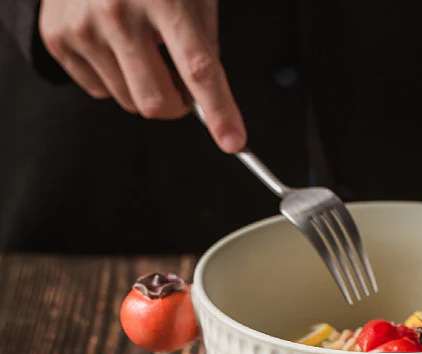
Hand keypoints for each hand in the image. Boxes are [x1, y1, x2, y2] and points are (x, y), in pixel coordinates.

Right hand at [39, 0, 245, 152]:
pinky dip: (115, 77)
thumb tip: (207, 98)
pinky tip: (112, 43)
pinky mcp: (57, 37)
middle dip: (176, 105)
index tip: (233, 142)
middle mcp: (117, 12)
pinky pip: (100, 91)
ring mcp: (82, 26)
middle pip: (157, 102)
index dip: (219, 110)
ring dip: (144, 89)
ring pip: (129, 102)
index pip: (198, 68)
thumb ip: (205, 42)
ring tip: (140, 48)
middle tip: (179, 83)